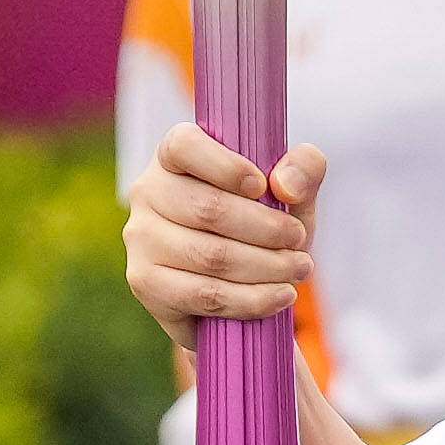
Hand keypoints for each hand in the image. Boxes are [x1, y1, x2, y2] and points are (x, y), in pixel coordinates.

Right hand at [125, 123, 320, 335]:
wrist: (242, 285)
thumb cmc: (264, 226)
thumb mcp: (292, 193)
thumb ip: (304, 168)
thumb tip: (285, 184)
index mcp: (175, 155)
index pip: (185, 146)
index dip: (227, 167)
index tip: (264, 187)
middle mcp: (148, 191)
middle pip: (208, 208)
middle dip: (267, 228)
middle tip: (298, 239)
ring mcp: (141, 238)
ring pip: (210, 255)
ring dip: (266, 266)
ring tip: (299, 269)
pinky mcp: (146, 282)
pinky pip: (204, 294)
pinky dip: (251, 299)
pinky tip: (280, 295)